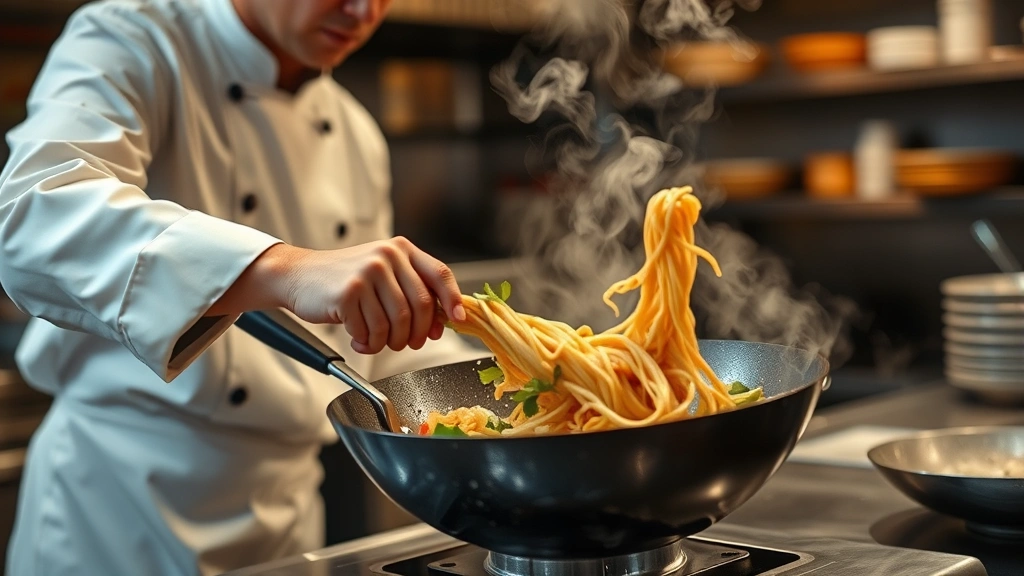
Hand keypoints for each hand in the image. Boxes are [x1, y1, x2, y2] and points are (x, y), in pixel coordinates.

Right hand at [211, 237, 466, 353]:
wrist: (298, 276)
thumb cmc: (345, 279)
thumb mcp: (383, 274)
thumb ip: (412, 290)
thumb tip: (444, 321)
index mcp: (401, 249)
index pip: (439, 273)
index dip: (453, 300)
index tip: (458, 320)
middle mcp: (386, 257)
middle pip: (420, 307)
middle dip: (417, 333)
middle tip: (407, 344)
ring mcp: (366, 273)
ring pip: (396, 323)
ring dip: (389, 342)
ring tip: (376, 341)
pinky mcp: (347, 293)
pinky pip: (370, 332)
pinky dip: (367, 345)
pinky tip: (359, 340)